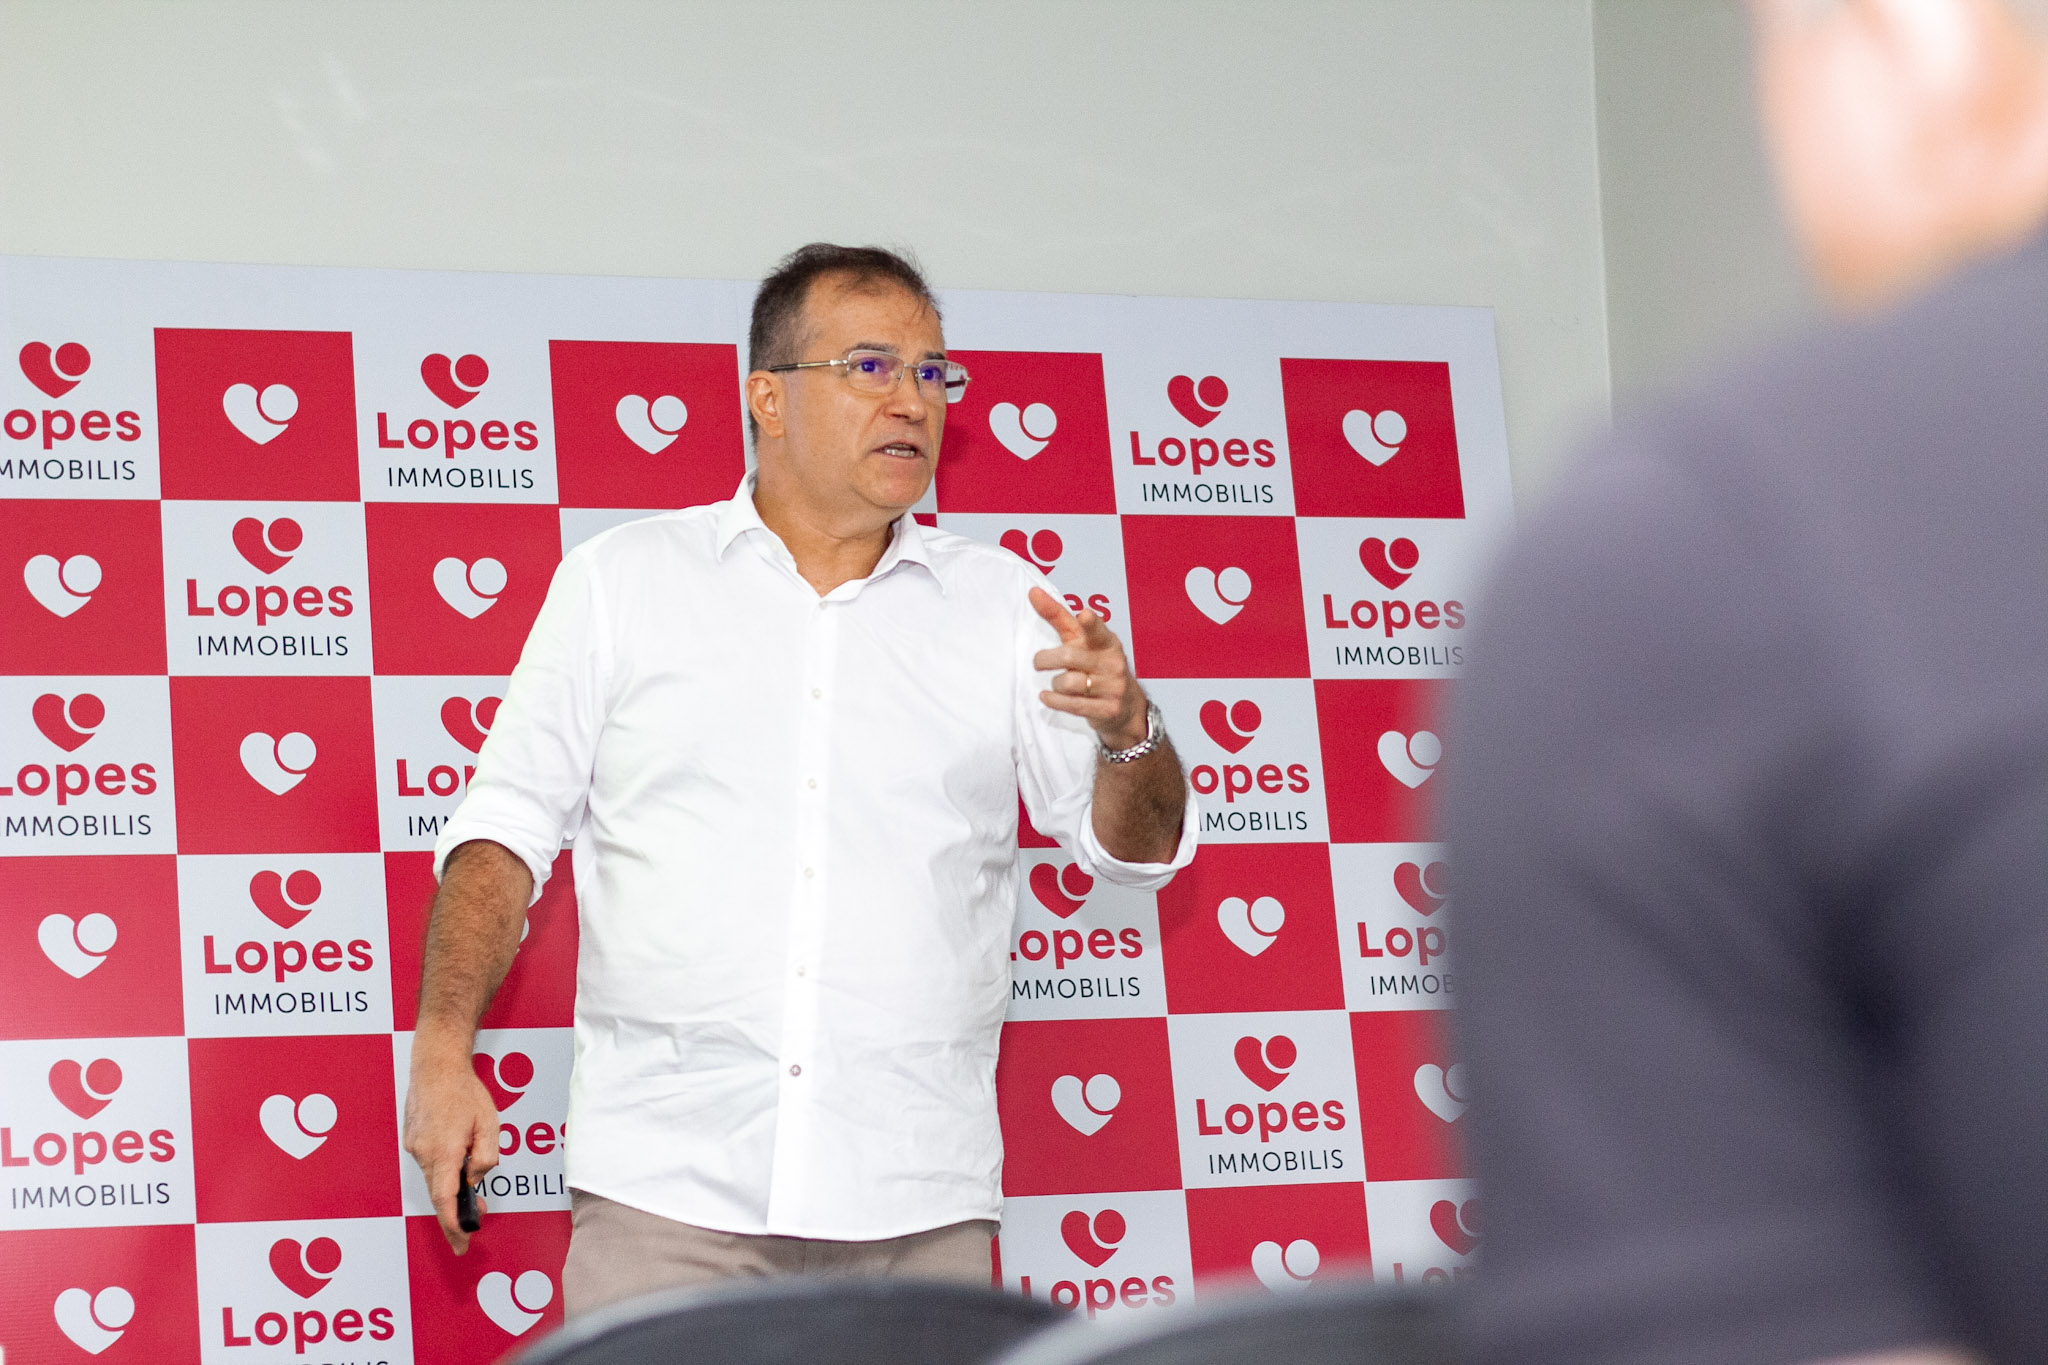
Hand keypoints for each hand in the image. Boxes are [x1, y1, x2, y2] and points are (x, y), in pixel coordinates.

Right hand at [402, 1041, 500, 1253]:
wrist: (435, 1066)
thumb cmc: (465, 1092)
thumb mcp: (490, 1124)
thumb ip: (486, 1157)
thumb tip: (474, 1180)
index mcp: (445, 1151)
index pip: (446, 1200)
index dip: (453, 1225)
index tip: (461, 1243)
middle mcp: (424, 1154)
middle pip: (438, 1195)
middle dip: (454, 1214)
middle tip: (472, 1224)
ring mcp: (415, 1148)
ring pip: (434, 1180)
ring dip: (450, 1190)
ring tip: (472, 1193)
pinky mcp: (412, 1142)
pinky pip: (430, 1164)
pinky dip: (443, 1171)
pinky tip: (458, 1160)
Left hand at [1030, 587, 1147, 749]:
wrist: (1126, 707)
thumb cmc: (1097, 665)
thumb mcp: (1081, 640)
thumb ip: (1058, 617)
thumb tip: (1033, 593)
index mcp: (1107, 642)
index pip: (1097, 630)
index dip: (1090, 623)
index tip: (1084, 615)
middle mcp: (1112, 662)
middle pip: (1069, 657)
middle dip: (1045, 660)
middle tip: (1038, 662)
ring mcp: (1113, 687)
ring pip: (1068, 683)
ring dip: (1054, 684)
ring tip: (1057, 684)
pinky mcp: (1108, 709)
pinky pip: (1072, 705)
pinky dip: (1054, 701)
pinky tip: (1047, 697)